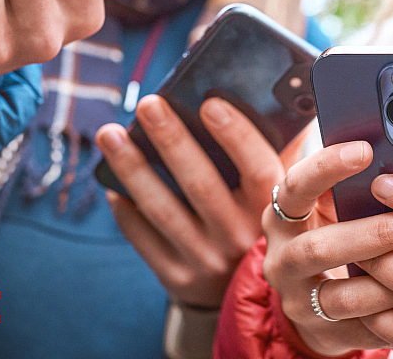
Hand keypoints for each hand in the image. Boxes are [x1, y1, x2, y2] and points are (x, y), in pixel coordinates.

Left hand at [95, 95, 288, 307]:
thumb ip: (279, 151)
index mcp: (274, 210)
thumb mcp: (282, 195)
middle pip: (202, 184)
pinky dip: (126, 210)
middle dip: (172, 140)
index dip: (236, 135)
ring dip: (133, 169)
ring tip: (110, 134)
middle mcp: (243, 238)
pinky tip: (111, 183)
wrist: (251, 296)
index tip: (209, 102)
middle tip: (148, 104)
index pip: (257, 169)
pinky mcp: (180, 279)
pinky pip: (144, 240)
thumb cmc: (261, 221)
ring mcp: (210, 262)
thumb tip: (263, 96)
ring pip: (163, 210)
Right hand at [262, 141, 392, 355]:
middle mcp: (282, 260)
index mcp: (282, 218)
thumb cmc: (332, 234)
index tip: (365, 150)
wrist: (309, 297)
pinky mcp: (323, 334)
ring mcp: (300, 302)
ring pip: (345, 296)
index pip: (294, 188)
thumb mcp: (328, 207)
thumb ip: (350, 184)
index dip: (326, 168)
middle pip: (321, 248)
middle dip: (377, 234)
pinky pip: (365, 329)